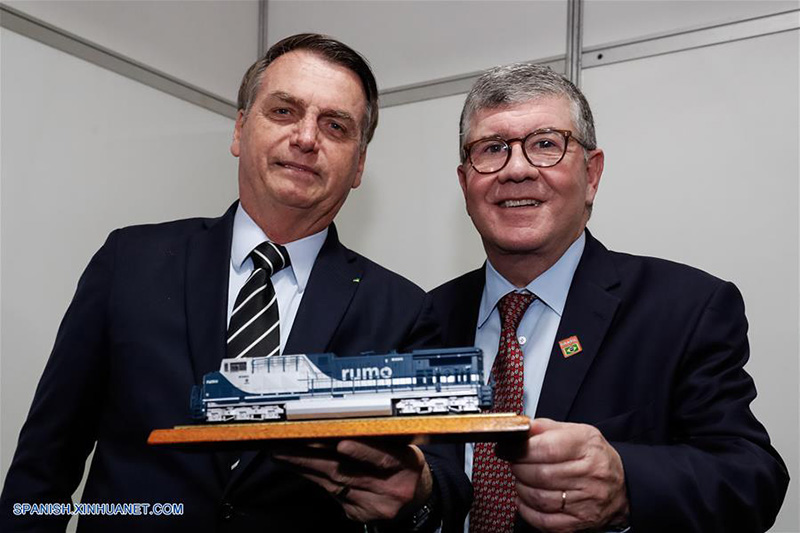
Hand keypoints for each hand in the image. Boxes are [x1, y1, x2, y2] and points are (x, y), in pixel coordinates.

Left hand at [273, 440, 432, 522]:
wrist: (415, 495)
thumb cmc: (403, 461)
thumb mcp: (402, 444)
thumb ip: (379, 437)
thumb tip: (340, 418)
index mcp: (406, 463)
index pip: (383, 457)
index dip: (361, 451)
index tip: (341, 443)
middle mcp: (391, 487)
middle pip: (346, 472)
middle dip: (312, 455)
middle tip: (287, 443)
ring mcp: (375, 504)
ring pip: (333, 484)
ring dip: (304, 466)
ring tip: (282, 453)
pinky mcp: (360, 514)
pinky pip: (331, 495)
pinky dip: (313, 478)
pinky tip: (298, 467)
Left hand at [499, 418, 628, 532]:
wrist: (621, 487)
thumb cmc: (594, 457)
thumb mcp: (577, 432)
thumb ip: (546, 427)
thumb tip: (521, 427)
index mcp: (587, 447)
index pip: (547, 448)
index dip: (520, 449)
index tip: (507, 448)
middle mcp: (589, 475)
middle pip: (540, 474)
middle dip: (518, 468)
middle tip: (514, 462)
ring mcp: (585, 502)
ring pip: (539, 498)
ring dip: (521, 488)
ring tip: (522, 479)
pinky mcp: (578, 522)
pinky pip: (543, 521)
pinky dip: (526, 510)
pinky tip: (526, 498)